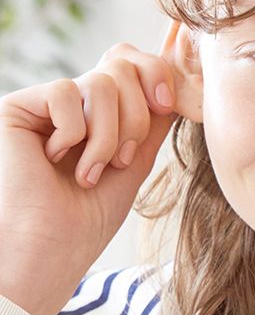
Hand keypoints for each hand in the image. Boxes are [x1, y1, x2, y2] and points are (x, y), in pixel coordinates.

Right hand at [0, 42, 178, 314]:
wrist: (51, 252)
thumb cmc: (87, 220)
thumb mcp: (135, 161)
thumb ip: (152, 119)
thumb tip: (176, 79)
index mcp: (102, 111)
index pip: (133, 61)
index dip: (156, 72)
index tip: (167, 105)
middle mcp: (74, 102)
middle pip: (122, 64)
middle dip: (135, 116)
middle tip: (121, 161)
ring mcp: (46, 103)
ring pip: (100, 81)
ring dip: (108, 135)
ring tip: (91, 172)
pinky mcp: (17, 108)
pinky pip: (65, 92)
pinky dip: (73, 134)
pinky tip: (55, 161)